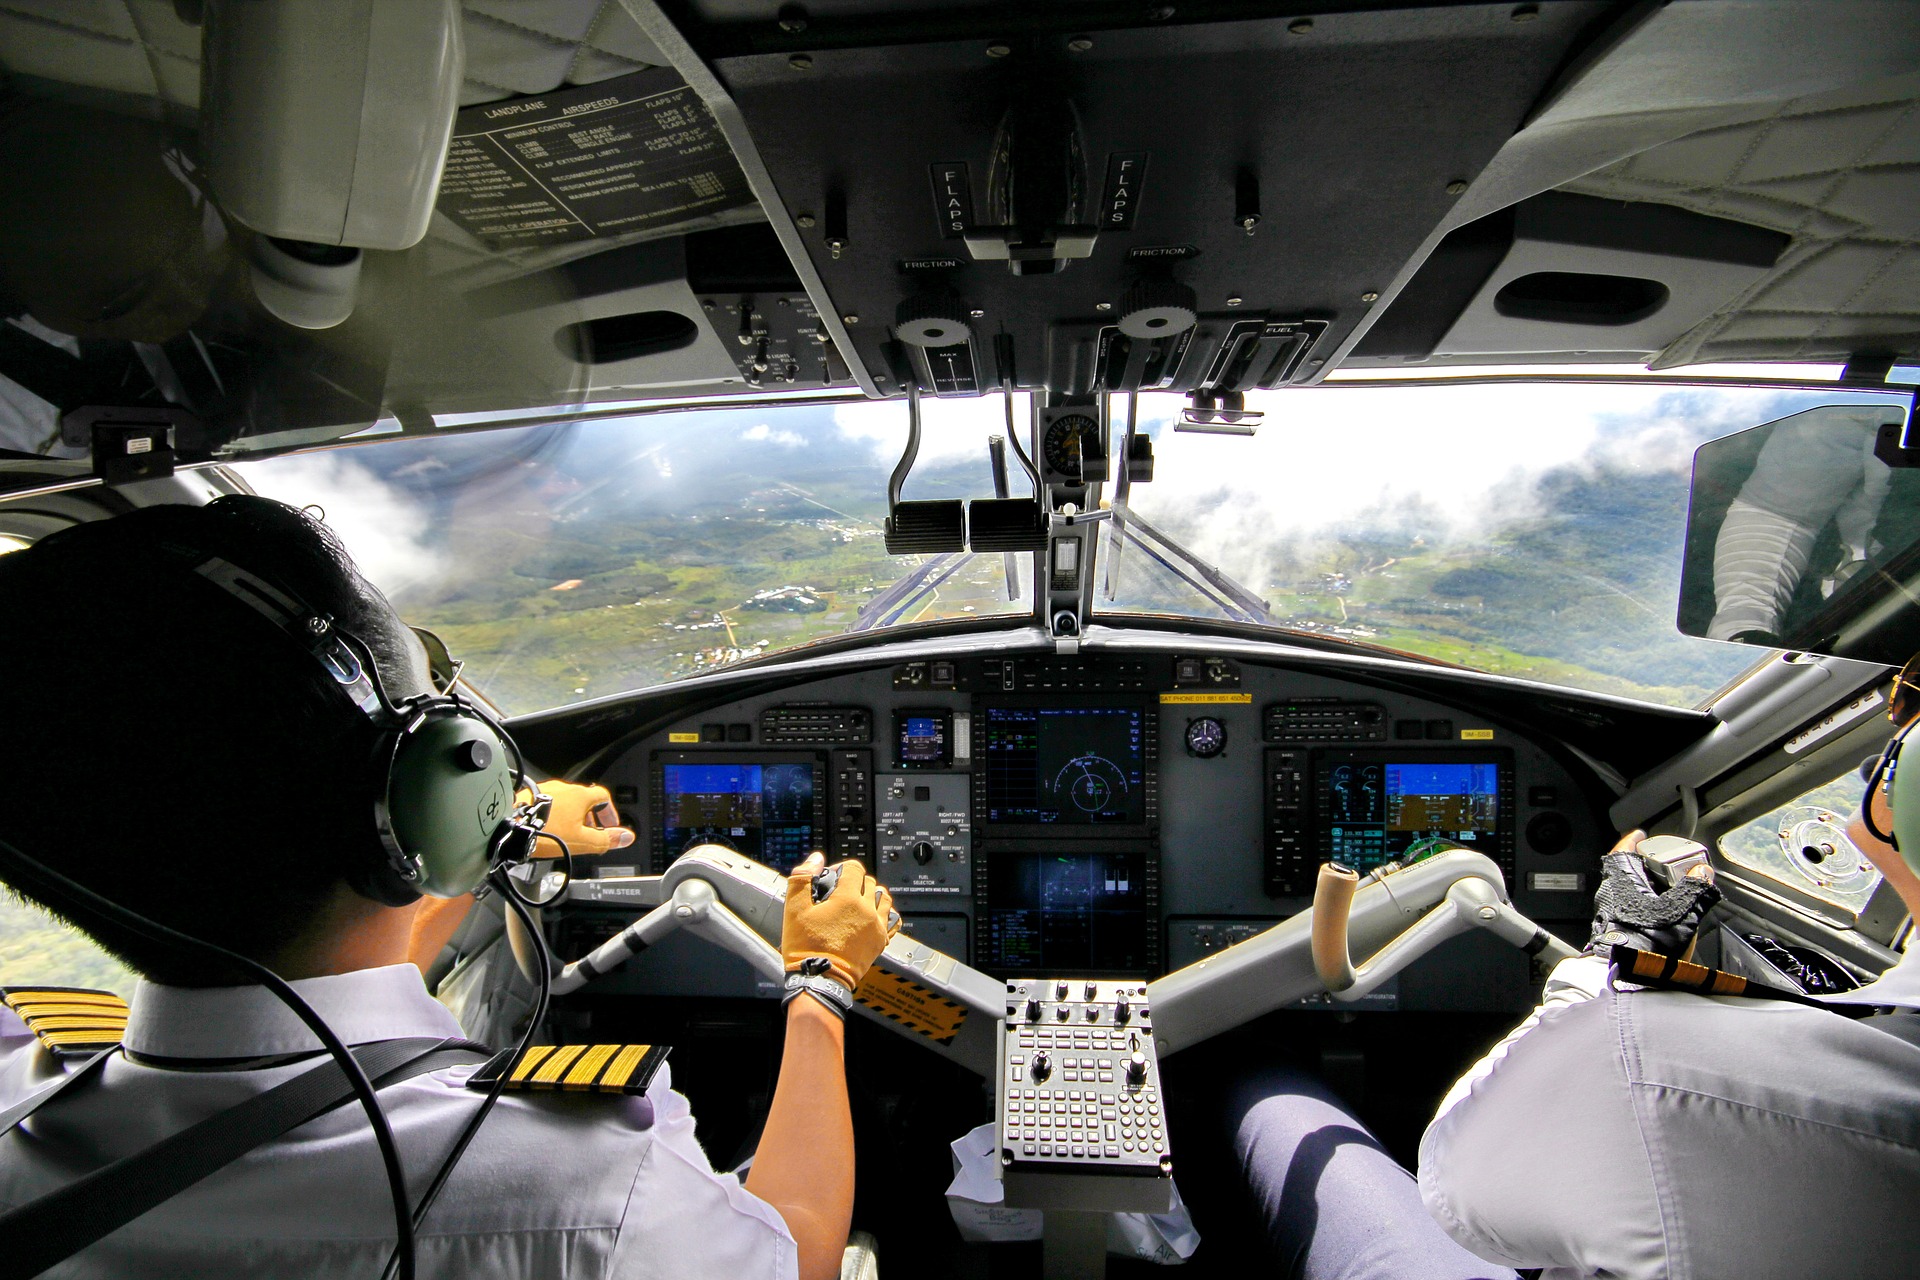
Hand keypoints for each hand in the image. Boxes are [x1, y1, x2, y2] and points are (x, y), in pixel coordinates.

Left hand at [517, 780, 634, 857]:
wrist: (507, 827)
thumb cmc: (544, 833)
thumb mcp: (582, 842)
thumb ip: (606, 840)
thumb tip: (626, 837)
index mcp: (580, 796)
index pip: (604, 797)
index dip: (610, 813)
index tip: (609, 826)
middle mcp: (564, 788)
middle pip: (584, 799)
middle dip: (589, 817)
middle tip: (588, 834)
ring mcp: (545, 790)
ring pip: (565, 801)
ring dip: (570, 816)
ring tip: (565, 834)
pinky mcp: (528, 795)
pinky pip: (547, 803)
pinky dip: (552, 815)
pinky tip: (546, 830)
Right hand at [781, 853, 898, 990]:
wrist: (819, 978)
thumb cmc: (806, 946)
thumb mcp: (795, 908)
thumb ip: (803, 877)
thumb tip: (816, 858)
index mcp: (848, 898)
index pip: (854, 868)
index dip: (841, 868)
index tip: (832, 877)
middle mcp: (867, 910)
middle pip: (869, 882)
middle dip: (855, 881)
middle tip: (840, 891)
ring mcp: (876, 926)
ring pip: (884, 898)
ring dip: (873, 895)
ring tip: (859, 901)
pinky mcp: (880, 941)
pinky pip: (893, 921)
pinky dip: (886, 914)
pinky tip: (874, 916)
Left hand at [1586, 829, 1719, 958]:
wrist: (1626, 976)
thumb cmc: (1648, 941)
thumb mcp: (1682, 911)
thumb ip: (1695, 890)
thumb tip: (1703, 873)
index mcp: (1620, 879)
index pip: (1622, 850)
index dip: (1633, 841)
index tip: (1642, 835)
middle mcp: (1609, 893)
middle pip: (1626, 871)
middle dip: (1648, 868)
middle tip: (1668, 868)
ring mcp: (1608, 913)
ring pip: (1627, 892)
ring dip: (1647, 890)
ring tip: (1671, 894)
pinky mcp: (1611, 931)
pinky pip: (1628, 910)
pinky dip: (1644, 907)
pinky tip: (1661, 918)